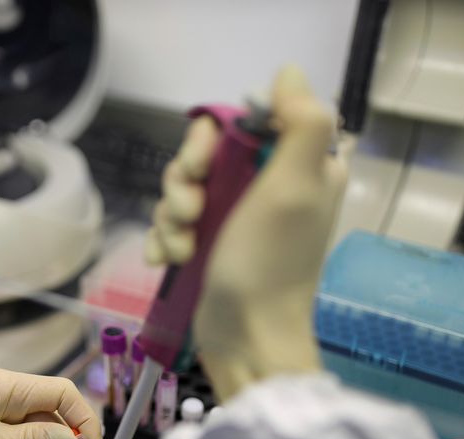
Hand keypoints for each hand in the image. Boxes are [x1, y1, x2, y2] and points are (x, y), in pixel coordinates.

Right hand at [145, 65, 347, 400]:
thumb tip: (288, 74)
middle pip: (203, 155)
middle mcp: (267, 187)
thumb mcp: (295, 187)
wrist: (247, 339)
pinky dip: (163, 240)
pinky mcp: (209, 247)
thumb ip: (300, 122)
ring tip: (180, 248)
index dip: (211, 137)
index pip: (244, 121)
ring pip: (182, 191)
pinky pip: (172, 226)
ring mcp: (235, 220)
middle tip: (190, 213)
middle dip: (183, 183)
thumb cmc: (270, 264)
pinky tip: (164, 261)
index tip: (200, 163)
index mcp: (297, 166)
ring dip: (171, 218)